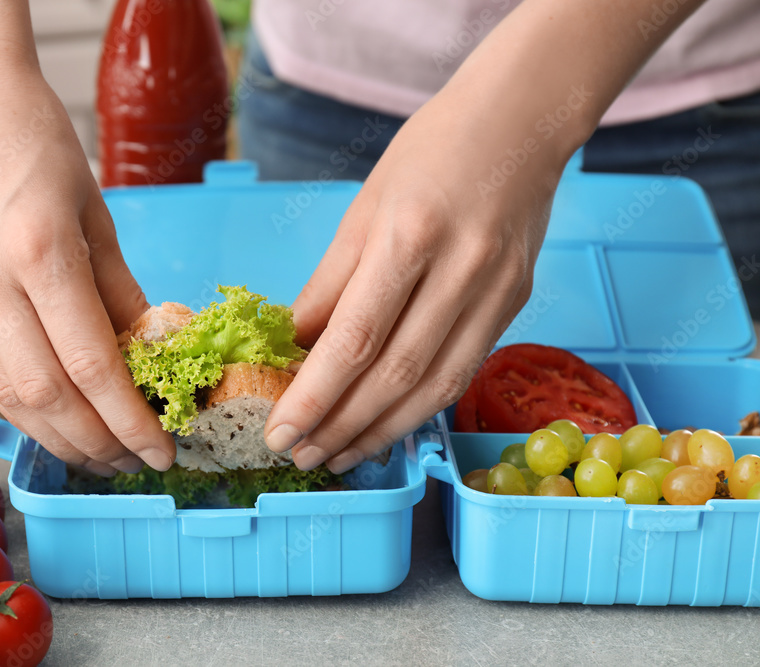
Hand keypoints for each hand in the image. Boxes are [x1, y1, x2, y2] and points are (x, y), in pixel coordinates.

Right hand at [0, 62, 174, 475]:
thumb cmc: (38, 141)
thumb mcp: (97, 212)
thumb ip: (120, 291)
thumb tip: (151, 356)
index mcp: (38, 250)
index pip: (91, 366)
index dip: (129, 420)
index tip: (161, 451)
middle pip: (47, 396)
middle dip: (97, 443)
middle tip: (135, 463)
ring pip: (7, 396)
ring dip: (58, 439)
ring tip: (100, 457)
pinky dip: (21, 411)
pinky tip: (54, 425)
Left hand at [264, 92, 570, 472]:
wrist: (521, 123)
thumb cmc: (430, 153)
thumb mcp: (363, 209)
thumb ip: (329, 286)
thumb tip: (293, 349)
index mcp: (409, 235)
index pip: (354, 339)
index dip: (314, 396)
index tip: (278, 431)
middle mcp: (460, 270)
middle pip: (395, 374)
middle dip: (341, 426)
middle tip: (300, 456)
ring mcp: (497, 292)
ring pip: (435, 387)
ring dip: (381, 432)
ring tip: (338, 456)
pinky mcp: (515, 306)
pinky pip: (462, 372)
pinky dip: (420, 408)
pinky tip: (386, 425)